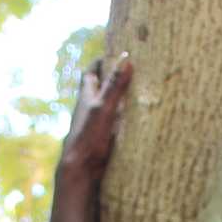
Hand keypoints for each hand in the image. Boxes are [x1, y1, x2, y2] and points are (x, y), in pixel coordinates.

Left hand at [53, 54, 133, 198]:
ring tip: (141, 90)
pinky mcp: (103, 139)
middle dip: (113, 77)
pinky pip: (115, 123)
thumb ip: (114, 86)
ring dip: (120, 99)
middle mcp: (89, 109)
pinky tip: (137, 119)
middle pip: (100, 88)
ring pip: (108, 106)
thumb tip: (126, 59)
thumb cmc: (88, 137)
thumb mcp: (103, 107)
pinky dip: (124, 117)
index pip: (90, 72)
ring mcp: (96, 125)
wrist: (80, 170)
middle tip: (132, 68)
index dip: (100, 61)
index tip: (115, 51)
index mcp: (86, 97)